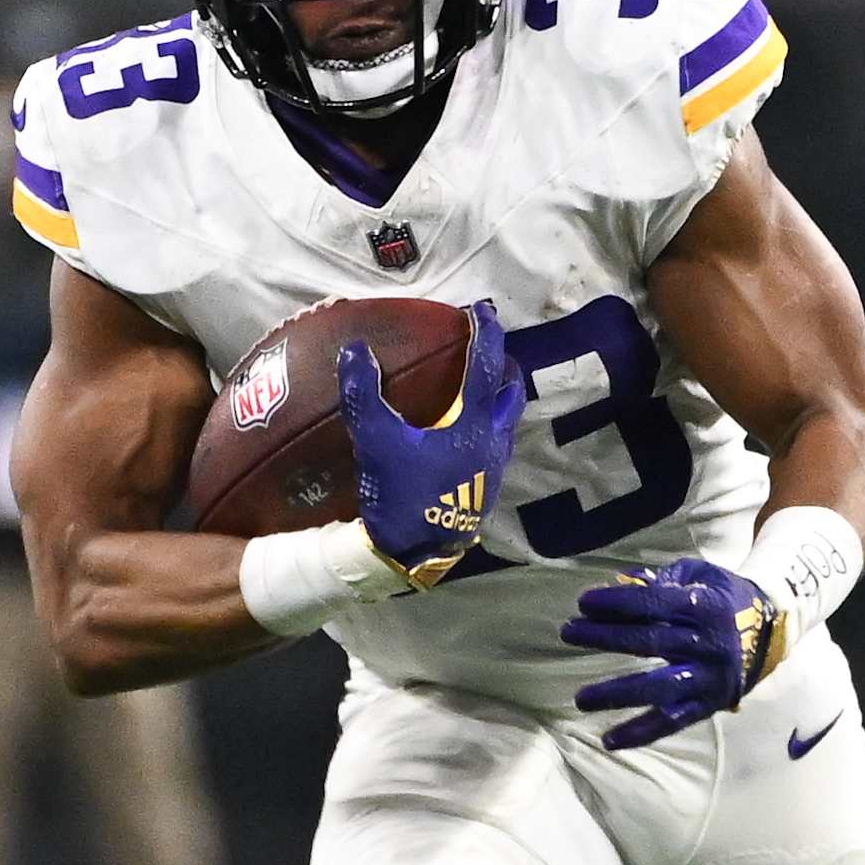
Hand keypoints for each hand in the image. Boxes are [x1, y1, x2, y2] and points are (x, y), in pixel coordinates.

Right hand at [338, 300, 524, 588]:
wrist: (415, 553)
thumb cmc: (399, 494)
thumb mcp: (375, 441)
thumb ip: (364, 394)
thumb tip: (354, 350)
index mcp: (471, 422)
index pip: (484, 365)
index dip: (484, 333)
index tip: (484, 311)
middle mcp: (491, 442)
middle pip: (510, 394)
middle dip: (503, 368)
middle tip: (490, 352)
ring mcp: (493, 469)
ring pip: (507, 424)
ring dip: (500, 402)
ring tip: (486, 392)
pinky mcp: (486, 492)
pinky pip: (496, 449)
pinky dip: (489, 431)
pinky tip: (469, 440)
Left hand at [561, 555, 786, 751]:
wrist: (771, 633)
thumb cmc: (724, 598)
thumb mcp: (701, 574)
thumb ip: (662, 579)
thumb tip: (618, 586)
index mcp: (705, 606)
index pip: (653, 603)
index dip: (616, 602)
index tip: (583, 602)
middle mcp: (707, 643)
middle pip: (649, 641)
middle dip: (604, 636)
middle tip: (568, 632)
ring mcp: (708, 678)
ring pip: (658, 688)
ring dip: (617, 694)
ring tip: (581, 699)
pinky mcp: (707, 705)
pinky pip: (672, 721)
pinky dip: (641, 733)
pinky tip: (610, 740)